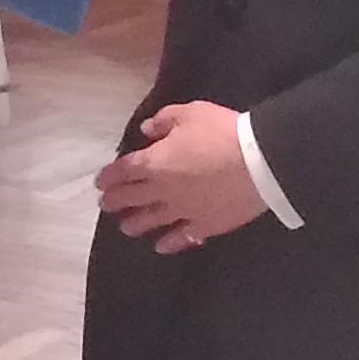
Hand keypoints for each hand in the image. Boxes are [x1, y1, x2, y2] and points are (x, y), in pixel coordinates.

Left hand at [94, 100, 268, 252]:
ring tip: (126, 228)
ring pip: (152, 221)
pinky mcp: (205, 225)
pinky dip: (169, 243)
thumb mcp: (190, 113)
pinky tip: (161, 246)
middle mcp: (163, 190)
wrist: (258, 163)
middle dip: (115, 200)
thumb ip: (164, 120)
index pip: (124, 170)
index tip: (100, 182)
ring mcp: (183, 211)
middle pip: (132, 197)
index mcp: (156, 162)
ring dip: (135, 224)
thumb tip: (145, 130)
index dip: (109, 176)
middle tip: (105, 205)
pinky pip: (182, 237)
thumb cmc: (222, 133)